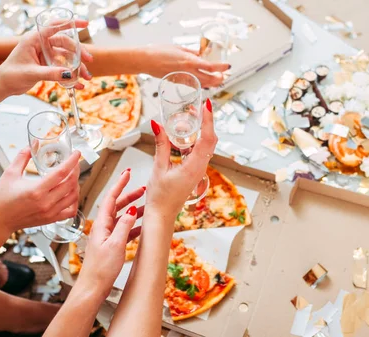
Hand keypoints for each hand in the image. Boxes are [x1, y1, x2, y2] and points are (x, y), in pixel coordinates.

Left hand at [0, 20, 93, 94]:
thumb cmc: (11, 74)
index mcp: (35, 39)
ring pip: (66, 57)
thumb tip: (69, 74)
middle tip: (89, 60)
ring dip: (77, 67)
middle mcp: (41, 45)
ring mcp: (45, 55)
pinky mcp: (47, 65)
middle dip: (79, 53)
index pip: (54, 26)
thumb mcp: (31, 73)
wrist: (4, 85)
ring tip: (86, 77)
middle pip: (65, 44)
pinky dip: (71, 76)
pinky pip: (62, 68)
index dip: (70, 24)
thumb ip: (50, 73)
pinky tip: (78, 84)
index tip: (85, 24)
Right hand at [0, 147, 80, 233]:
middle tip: (74, 163)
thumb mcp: (9, 174)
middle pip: (71, 183)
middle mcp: (46, 202)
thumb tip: (32, 145)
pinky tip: (71, 194)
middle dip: (75, 170)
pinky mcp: (50, 219)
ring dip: (76, 184)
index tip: (76, 153)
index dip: (72, 161)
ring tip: (72, 177)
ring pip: (73, 197)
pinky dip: (74, 201)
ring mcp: (50, 212)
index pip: (61, 173)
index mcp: (36, 190)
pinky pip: (70, 211)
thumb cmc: (1, 199)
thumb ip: (22, 158)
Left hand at [77, 170, 145, 297]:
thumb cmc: (100, 269)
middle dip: (130, 195)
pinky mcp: (111, 246)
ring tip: (147, 206)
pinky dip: (134, 226)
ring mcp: (107, 237)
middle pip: (117, 206)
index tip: (127, 174)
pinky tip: (143, 226)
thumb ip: (124, 226)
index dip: (120, 184)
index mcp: (101, 224)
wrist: (92, 288)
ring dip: (135, 211)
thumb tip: (132, 210)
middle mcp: (103, 228)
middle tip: (143, 189)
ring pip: (122, 218)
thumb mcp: (115, 244)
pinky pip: (124, 231)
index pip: (111, 198)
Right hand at [142, 46, 229, 87]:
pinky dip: (201, 85)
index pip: (210, 66)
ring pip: (202, 84)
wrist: (146, 60)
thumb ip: (192, 53)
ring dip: (212, 83)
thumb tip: (201, 54)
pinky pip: (193, 85)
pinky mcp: (178, 82)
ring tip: (218, 80)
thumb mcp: (179, 48)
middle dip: (218, 78)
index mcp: (189, 61)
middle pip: (208, 78)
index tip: (228, 66)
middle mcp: (188, 71)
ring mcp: (183, 78)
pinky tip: (205, 84)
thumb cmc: (160, 52)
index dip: (221, 67)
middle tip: (224, 76)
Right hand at [146, 99, 217, 221]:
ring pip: (207, 146)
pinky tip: (185, 135)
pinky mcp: (195, 172)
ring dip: (201, 131)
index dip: (208, 120)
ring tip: (191, 117)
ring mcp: (199, 170)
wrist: (162, 215)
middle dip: (206, 122)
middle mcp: (200, 168)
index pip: (207, 138)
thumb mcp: (158, 167)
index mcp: (194, 167)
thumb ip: (160, 145)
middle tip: (198, 107)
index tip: (206, 106)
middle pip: (211, 140)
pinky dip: (195, 140)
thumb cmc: (160, 197)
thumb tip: (157, 125)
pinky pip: (200, 152)